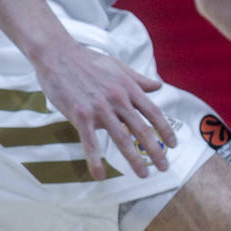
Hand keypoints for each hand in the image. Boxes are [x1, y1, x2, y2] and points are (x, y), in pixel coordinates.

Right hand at [34, 42, 176, 179]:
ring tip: (143, 174)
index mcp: (128, 88)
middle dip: (155, 150)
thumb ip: (138, 80)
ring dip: (133, 159)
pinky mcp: (80, 115)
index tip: (173, 144)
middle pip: (142, 129)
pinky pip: (90, 142)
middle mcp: (118, 99)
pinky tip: (100, 175)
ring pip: (121, 138)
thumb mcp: (118, 67)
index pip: (153, 112)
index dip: (165, 130)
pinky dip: (95, 160)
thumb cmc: (88, 60)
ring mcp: (99, 108)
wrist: (57, 55)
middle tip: (164, 167)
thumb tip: (158, 86)